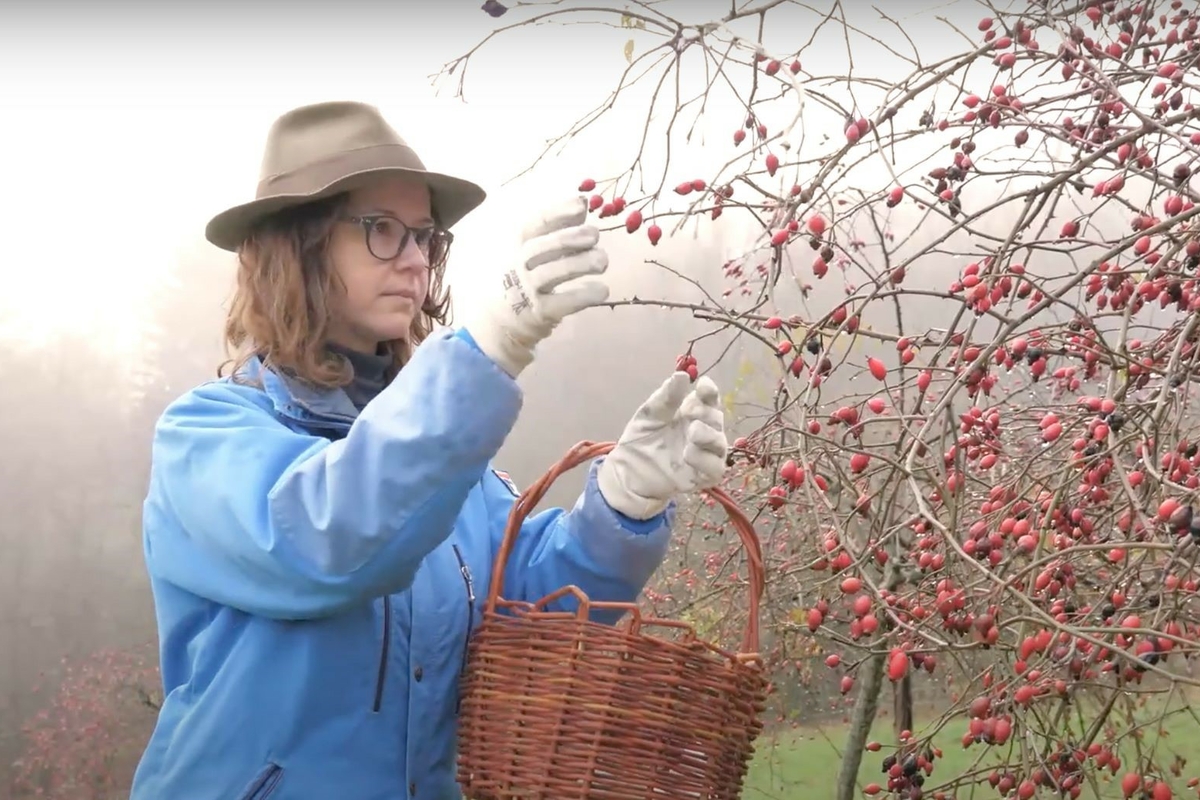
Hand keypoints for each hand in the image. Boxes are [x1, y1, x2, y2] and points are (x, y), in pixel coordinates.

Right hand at [465, 197, 609, 377]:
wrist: (500, 322)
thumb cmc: (524, 279)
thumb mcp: (532, 252)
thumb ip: (557, 231)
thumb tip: (583, 205)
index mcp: (518, 245)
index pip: (535, 224)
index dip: (558, 213)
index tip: (582, 205)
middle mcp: (519, 265)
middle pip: (542, 247)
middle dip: (570, 238)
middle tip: (595, 234)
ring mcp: (528, 290)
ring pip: (553, 273)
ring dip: (580, 264)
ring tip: (602, 260)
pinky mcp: (540, 313)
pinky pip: (564, 302)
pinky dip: (584, 295)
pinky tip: (602, 290)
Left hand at [597, 372, 729, 520]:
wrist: (628, 473)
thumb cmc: (641, 441)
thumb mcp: (649, 415)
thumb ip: (666, 397)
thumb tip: (681, 374)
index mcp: (692, 412)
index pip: (708, 398)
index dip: (709, 391)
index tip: (703, 385)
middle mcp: (703, 431)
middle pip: (716, 417)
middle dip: (706, 413)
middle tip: (690, 412)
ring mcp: (705, 454)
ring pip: (720, 442)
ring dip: (708, 435)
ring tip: (692, 432)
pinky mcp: (704, 476)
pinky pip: (715, 467)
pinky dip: (705, 459)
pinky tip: (688, 454)